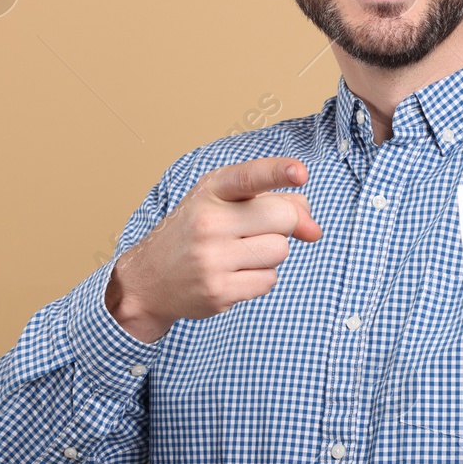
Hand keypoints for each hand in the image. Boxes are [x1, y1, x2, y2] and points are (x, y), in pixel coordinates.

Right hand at [105, 158, 321, 342]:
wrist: (148, 279)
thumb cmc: (197, 233)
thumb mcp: (225, 204)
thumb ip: (274, 202)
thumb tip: (314, 229)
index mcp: (210, 191)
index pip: (248, 177)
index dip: (278, 172)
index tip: (300, 172)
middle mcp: (208, 222)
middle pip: (283, 217)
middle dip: (285, 223)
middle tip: (258, 230)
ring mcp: (211, 259)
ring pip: (280, 250)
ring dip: (271, 253)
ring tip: (239, 253)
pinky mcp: (218, 291)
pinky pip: (269, 280)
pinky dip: (261, 278)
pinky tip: (234, 273)